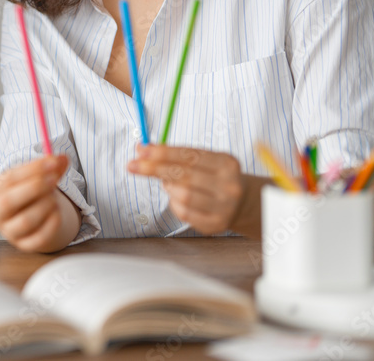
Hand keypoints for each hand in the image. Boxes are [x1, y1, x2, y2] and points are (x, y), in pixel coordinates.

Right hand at [0, 155, 72, 251]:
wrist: (33, 215)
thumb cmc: (29, 192)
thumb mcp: (34, 176)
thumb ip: (49, 166)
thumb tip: (62, 158)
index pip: (9, 179)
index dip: (32, 170)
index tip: (52, 162)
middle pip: (9, 202)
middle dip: (34, 188)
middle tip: (54, 179)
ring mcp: (8, 232)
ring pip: (25, 221)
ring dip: (44, 205)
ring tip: (54, 198)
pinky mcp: (24, 245)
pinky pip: (39, 237)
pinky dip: (52, 224)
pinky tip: (58, 212)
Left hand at [127, 145, 243, 234]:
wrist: (241, 203)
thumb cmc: (213, 176)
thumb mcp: (203, 160)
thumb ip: (176, 154)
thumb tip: (142, 149)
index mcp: (227, 163)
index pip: (190, 155)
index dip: (163, 152)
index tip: (141, 150)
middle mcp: (229, 185)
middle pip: (184, 175)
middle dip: (155, 168)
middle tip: (133, 165)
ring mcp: (224, 207)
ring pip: (183, 195)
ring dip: (168, 187)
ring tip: (167, 183)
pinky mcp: (215, 224)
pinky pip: (184, 213)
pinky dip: (173, 203)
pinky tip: (175, 197)